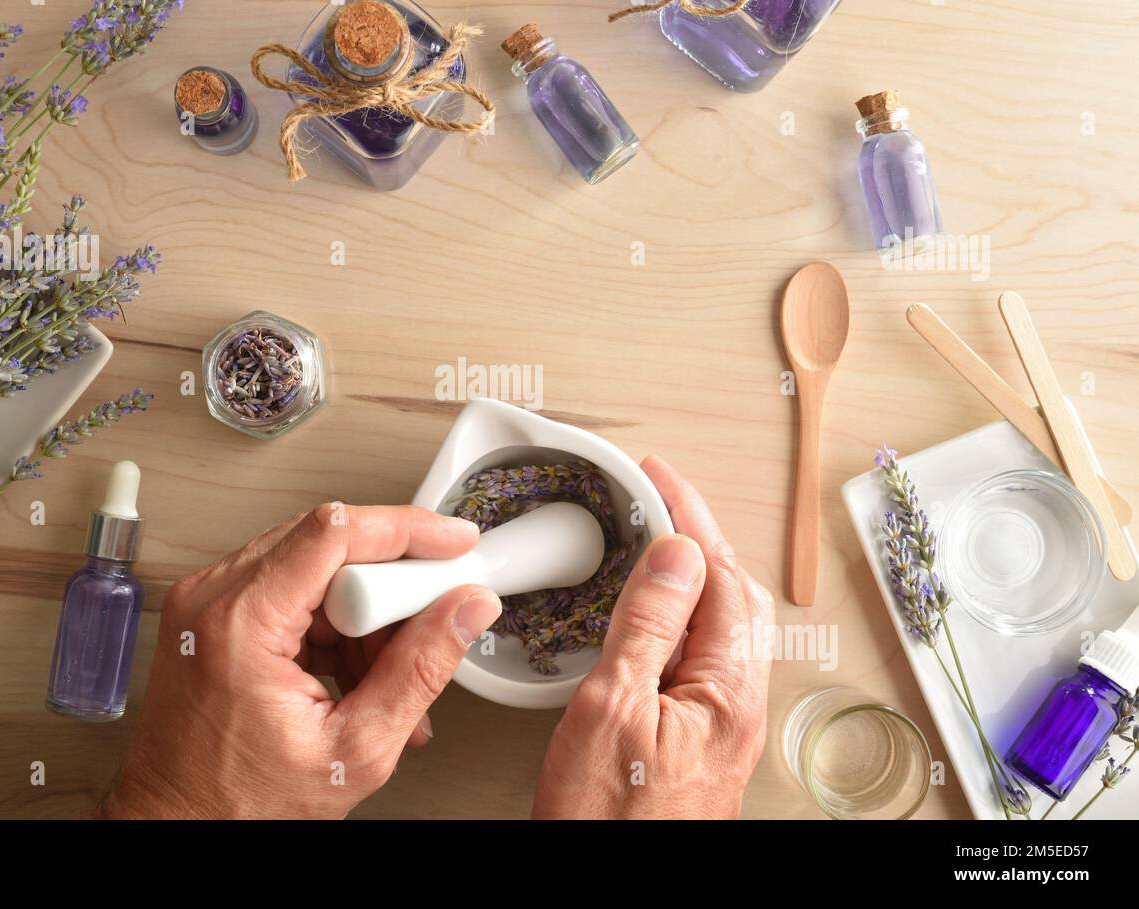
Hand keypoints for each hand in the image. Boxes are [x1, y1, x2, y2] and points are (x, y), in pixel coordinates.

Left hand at [98, 503, 501, 818]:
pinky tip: (357, 678)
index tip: (453, 543)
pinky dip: (336, 627)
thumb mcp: (354, 750)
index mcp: (240, 624)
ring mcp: (209, 604)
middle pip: (329, 546)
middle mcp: (214, 599)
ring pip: (316, 569)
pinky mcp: (215, 615)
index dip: (406, 529)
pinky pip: (293, 592)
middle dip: (390, 587)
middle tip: (429, 626)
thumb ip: (419, 671)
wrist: (176, 825)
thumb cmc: (238, 805)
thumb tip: (466, 610)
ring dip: (366, 615)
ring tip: (383, 681)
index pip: (334, 533)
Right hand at [532, 455, 774, 818]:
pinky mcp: (698, 737)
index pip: (719, 574)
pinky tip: (651, 614)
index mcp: (726, 690)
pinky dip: (678, 614)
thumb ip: (648, 627)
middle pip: (734, 593)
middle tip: (657, 499)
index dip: (689, 514)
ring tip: (654, 541)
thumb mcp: (614, 710)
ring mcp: (720, 721)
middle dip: (698, 535)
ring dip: (692, 573)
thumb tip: (674, 553)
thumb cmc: (609, 825)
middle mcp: (736, 703)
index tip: (658, 477)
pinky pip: (700, 654)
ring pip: (720, 624)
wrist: (613, 885)